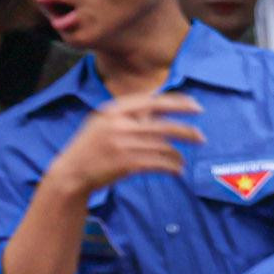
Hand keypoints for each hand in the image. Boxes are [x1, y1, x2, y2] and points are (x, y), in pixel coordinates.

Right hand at [44, 93, 202, 197]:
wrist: (71, 173)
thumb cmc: (92, 147)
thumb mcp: (104, 123)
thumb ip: (130, 115)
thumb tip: (162, 106)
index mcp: (113, 110)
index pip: (153, 101)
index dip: (178, 103)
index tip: (196, 106)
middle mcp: (119, 125)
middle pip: (165, 125)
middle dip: (187, 131)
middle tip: (201, 137)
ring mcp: (123, 144)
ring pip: (164, 147)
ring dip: (178, 154)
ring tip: (184, 159)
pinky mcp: (126, 163)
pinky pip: (159, 163)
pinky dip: (172, 167)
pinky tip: (177, 170)